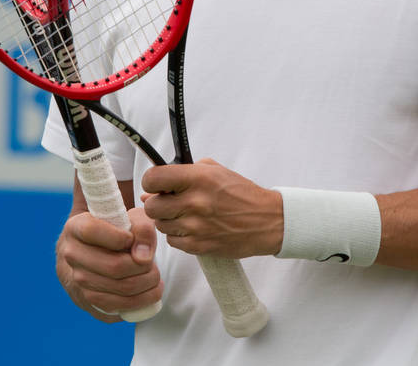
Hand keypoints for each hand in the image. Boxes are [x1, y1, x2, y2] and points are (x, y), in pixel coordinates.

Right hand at [55, 206, 162, 321]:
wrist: (96, 248)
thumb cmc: (118, 228)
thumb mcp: (131, 217)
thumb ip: (142, 229)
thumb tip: (144, 258)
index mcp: (76, 227)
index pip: (92, 231)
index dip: (118, 237)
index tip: (132, 239)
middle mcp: (71, 255)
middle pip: (112, 266)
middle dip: (143, 268)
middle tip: (154, 265)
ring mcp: (75, 280)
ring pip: (115, 290)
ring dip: (144, 287)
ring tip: (155, 279)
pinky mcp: (85, 301)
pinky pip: (114, 308)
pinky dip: (138, 303)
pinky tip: (148, 294)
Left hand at [141, 158, 283, 258]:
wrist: (267, 221)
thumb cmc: (240, 193)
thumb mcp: (215, 171)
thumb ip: (183, 173)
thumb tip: (151, 189)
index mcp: (198, 178)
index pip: (154, 178)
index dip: (150, 181)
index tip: (156, 184)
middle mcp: (194, 202)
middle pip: (151, 206)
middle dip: (157, 203)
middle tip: (170, 201)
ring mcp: (195, 227)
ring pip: (160, 225)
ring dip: (167, 220)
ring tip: (185, 214)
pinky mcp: (198, 246)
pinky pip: (172, 241)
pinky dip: (178, 235)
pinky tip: (193, 227)